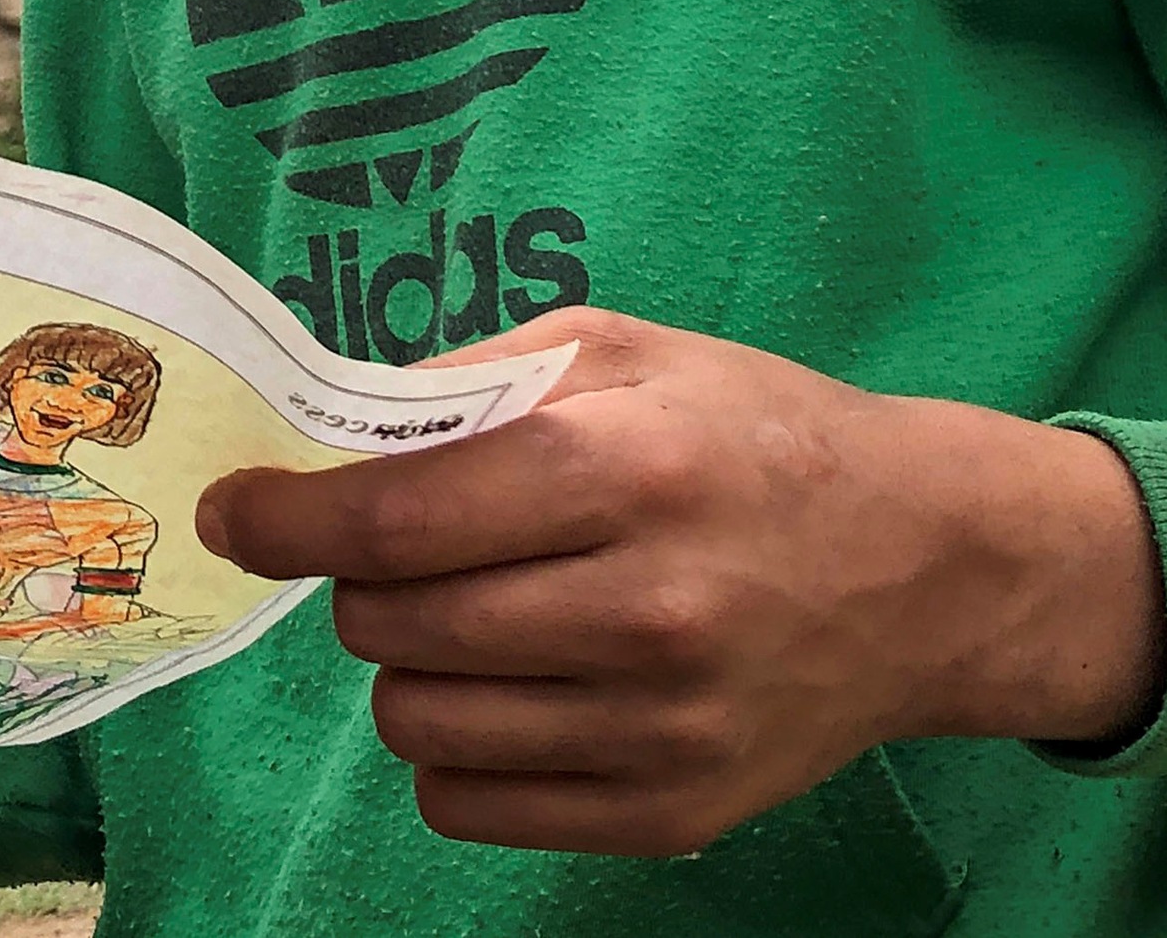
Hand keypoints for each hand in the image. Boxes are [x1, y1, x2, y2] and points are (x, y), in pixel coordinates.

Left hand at [200, 312, 1161, 858]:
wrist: (929, 568)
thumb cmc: (756, 436)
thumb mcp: (624, 353)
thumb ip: (471, 386)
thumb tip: (325, 439)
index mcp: (627, 470)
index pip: (396, 520)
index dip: (287, 521)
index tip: (237, 515)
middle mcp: (647, 608)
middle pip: (393, 626)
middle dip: (363, 586)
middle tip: (406, 554)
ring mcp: (663, 726)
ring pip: (419, 726)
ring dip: (410, 670)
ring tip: (472, 620)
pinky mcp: (674, 812)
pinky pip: (473, 809)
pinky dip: (459, 755)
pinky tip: (512, 693)